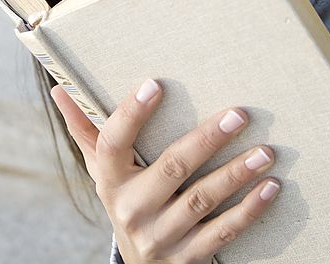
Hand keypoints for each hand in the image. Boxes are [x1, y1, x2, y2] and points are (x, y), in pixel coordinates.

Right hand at [51, 79, 279, 263]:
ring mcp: (161, 236)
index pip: (113, 143)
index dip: (131, 114)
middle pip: (170, 168)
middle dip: (206, 140)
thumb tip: (59, 88)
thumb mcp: (101, 169)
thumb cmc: (124, 197)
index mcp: (110, 180)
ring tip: (265, 151)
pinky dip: (249, 210)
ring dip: (235, 174)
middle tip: (238, 114)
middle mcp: (132, 208)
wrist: (138, 263)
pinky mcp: (188, 257)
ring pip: (201, 200)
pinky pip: (222, 233)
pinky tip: (270, 187)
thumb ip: (84, 129)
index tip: (154, 84)